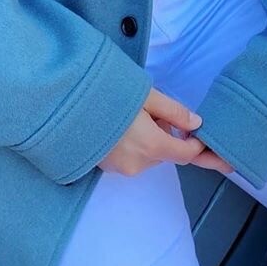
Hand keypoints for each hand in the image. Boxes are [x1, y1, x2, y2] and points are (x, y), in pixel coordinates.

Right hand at [97, 86, 231, 176]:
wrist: (67, 109)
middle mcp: (138, 164)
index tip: (200, 134)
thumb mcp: (146, 96)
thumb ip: (174, 112)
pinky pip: (132, 158)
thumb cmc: (108, 97)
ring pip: (148, 155)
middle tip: (154, 112)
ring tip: (134, 115)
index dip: (197, 145)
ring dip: (150, 140)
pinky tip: (121, 127)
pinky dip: (134, 145)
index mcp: (151, 146)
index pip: (186, 154)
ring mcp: (121, 168)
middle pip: (165, 153)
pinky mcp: (107, 168)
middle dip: (167, 135)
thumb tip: (197, 124)